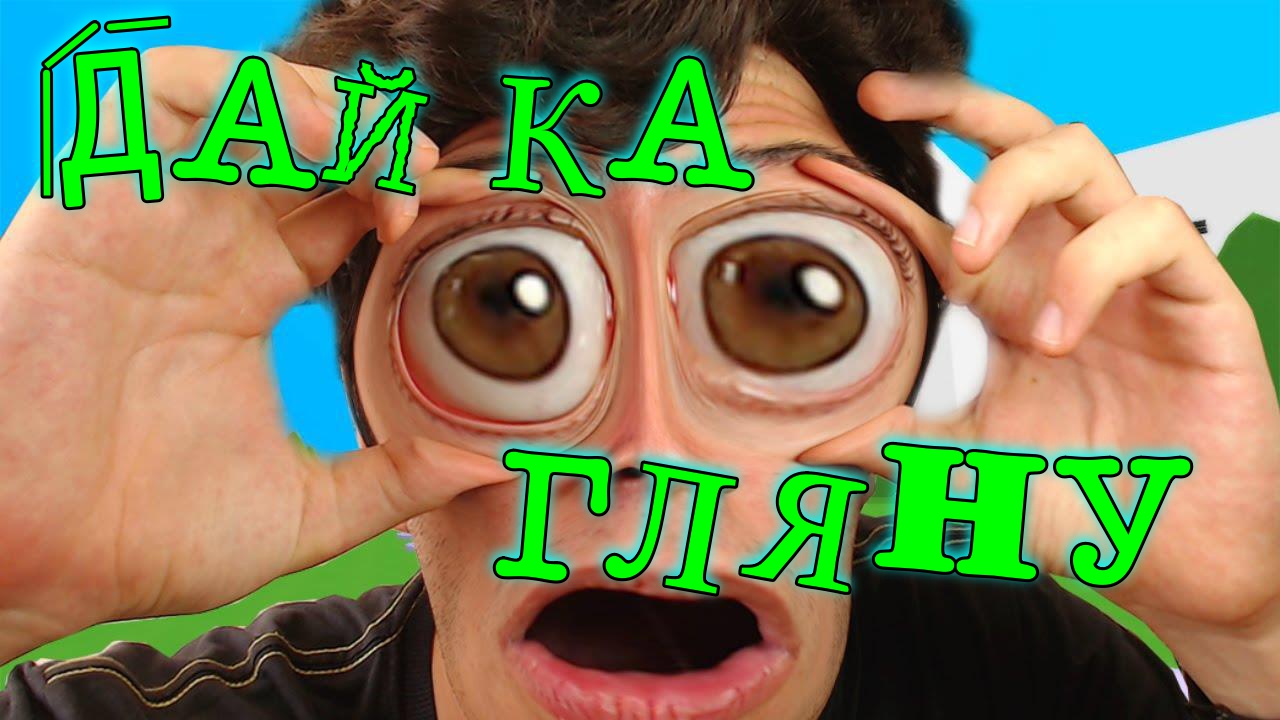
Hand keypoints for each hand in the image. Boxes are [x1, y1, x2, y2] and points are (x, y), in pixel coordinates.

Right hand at [0, 46, 505, 661]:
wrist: (31, 559)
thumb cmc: (145, 536)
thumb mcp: (310, 505)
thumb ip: (400, 477)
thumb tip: (493, 465)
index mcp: (247, 292)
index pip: (342, 205)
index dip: (409, 193)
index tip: (472, 211)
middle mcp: (203, 241)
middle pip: (308, 145)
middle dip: (385, 146)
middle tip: (441, 188)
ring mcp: (151, 214)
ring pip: (246, 103)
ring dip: (333, 113)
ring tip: (390, 169)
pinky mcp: (94, 197)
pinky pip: (165, 96)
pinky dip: (250, 96)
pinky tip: (316, 142)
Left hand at [799, 72, 1279, 710]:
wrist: (1171, 557)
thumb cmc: (1078, 496)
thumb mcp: (967, 465)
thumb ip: (896, 446)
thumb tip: (809, 447)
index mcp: (1007, 292)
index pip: (940, 211)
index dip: (880, 181)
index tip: (815, 169)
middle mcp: (1061, 263)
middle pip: (1018, 136)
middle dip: (951, 102)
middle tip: (881, 107)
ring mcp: (1128, 272)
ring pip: (1082, 153)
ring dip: (1011, 186)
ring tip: (969, 262)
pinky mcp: (1195, 294)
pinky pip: (1151, 228)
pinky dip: (1090, 266)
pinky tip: (1056, 333)